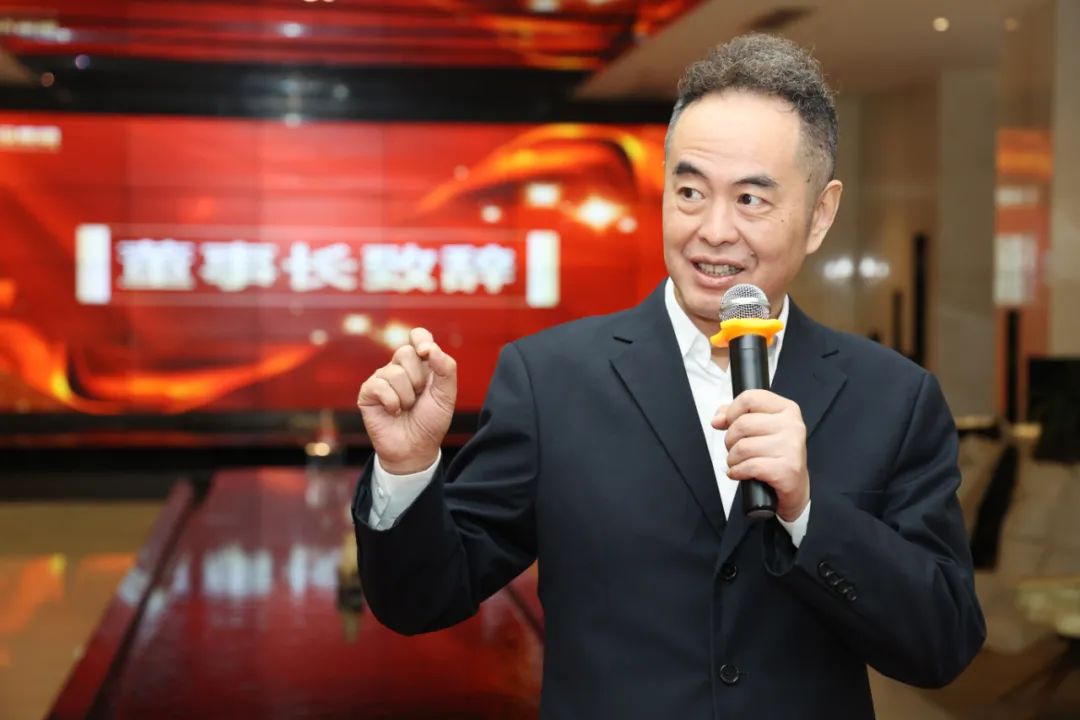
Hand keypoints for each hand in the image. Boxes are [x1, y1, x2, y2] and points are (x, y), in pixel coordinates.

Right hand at [357, 328, 456, 474]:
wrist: (416, 448)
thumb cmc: (431, 421)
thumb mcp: (447, 395)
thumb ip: (446, 368)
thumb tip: (431, 348)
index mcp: (421, 364)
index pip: (418, 336)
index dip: (421, 338)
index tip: (426, 352)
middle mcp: (400, 368)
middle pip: (405, 352)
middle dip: (418, 379)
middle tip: (420, 396)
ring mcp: (382, 379)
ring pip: (394, 372)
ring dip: (407, 397)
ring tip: (407, 408)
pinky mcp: (368, 392)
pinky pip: (380, 386)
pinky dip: (392, 403)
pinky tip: (394, 412)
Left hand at [711, 389, 808, 521]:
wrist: (794, 485)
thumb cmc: (774, 454)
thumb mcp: (759, 428)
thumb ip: (736, 416)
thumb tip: (718, 419)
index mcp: (787, 409)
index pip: (749, 398)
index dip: (731, 412)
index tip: (728, 423)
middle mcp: (792, 425)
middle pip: (742, 424)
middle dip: (730, 440)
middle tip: (735, 449)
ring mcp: (792, 447)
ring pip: (743, 447)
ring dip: (733, 459)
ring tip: (740, 463)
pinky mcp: (788, 469)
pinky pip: (750, 466)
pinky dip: (738, 472)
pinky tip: (741, 473)